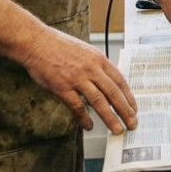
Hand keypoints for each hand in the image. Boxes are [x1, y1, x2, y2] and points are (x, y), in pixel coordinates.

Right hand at [20, 28, 137, 133]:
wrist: (36, 42)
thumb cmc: (58, 46)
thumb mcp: (85, 50)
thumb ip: (97, 66)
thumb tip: (107, 83)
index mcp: (98, 59)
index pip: (120, 81)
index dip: (129, 97)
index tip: (134, 108)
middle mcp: (91, 68)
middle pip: (113, 93)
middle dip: (125, 111)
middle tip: (132, 124)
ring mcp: (76, 78)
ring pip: (99, 101)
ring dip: (110, 118)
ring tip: (117, 129)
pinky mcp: (62, 87)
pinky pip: (77, 106)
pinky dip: (84, 118)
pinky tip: (89, 125)